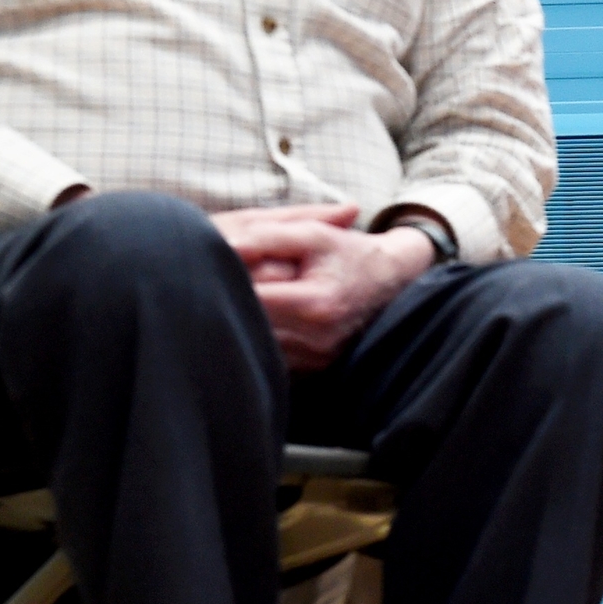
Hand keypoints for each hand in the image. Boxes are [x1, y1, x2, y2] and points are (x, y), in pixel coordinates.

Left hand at [209, 202, 434, 370]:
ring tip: (233, 303)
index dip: (226, 281)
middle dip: (230, 303)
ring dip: (243, 325)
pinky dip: (259, 342)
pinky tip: (253, 324)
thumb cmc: (349, 253)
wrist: (393, 281)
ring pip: (257, 346)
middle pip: (250, 325)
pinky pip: (271, 360)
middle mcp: (317, 338)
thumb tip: (225, 245)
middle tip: (211, 284)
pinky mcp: (314, 370)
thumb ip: (268, 235)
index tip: (209, 268)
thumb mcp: (314, 233)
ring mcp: (316, 359)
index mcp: (315, 303)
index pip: (251, 298)